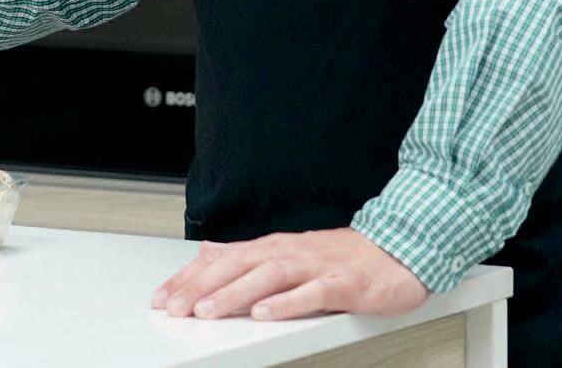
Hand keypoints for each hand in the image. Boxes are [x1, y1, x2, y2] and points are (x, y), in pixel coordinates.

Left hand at [151, 228, 427, 320]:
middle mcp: (288, 253)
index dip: (188, 278)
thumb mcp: (286, 251)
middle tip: (173, 307)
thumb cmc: (343, 256)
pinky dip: (288, 302)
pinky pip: (312, 293)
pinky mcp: (343, 282)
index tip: (162, 296)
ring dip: (234, 294)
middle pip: (237, 266)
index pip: (220, 260)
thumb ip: (246, 254)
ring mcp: (315, 267)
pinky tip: (266, 313)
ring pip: (268, 277)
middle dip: (201, 287)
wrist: (399, 250)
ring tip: (207, 310)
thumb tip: (207, 251)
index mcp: (271, 248)